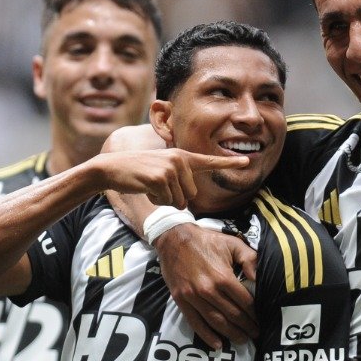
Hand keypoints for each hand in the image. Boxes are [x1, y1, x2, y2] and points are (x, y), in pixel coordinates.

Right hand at [97, 149, 248, 208]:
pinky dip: (156, 201)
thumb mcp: (161, 170)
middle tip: (157, 186)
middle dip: (175, 198)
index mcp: (182, 157)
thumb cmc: (137, 173)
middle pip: (191, 195)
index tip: (247, 161)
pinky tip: (146, 188)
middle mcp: (179, 159)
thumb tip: (188, 203)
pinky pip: (167, 202)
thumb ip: (178, 180)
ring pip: (180, 201)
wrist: (112, 168)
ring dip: (165, 201)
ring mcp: (171, 167)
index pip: (209, 161)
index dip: (229, 162)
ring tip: (150, 186)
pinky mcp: (161, 177)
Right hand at [157, 225, 258, 348]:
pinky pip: (195, 322)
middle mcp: (209, 290)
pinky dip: (207, 335)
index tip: (261, 321)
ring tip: (242, 340)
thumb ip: (250, 259)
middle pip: (232, 315)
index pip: (244, 302)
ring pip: (216, 321)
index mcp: (223, 277)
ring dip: (231, 334)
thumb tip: (260, 278)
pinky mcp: (180, 300)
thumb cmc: (206, 240)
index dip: (254, 314)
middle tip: (255, 335)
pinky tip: (218, 344)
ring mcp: (193, 297)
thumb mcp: (232, 243)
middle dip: (246, 327)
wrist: (173, 238)